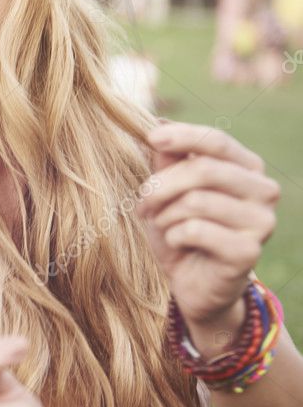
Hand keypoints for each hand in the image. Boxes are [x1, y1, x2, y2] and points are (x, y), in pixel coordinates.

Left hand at [136, 122, 279, 351]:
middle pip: (203, 170)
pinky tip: (178, 243)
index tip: (151, 136)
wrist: (192, 283)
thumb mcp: (168, 190)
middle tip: (143, 202)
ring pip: (196, 201)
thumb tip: (158, 123)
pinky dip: (174, 235)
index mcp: (247, 168)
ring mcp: (262, 222)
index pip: (217, 141)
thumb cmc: (180, 228)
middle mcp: (263, 191)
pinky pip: (196, 230)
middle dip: (161, 185)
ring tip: (161, 224)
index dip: (183, 136)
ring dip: (164, 213)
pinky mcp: (249, 252)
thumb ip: (168, 159)